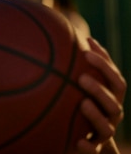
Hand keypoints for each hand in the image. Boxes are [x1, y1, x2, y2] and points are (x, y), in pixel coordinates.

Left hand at [77, 38, 125, 152]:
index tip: (86, 51)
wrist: (84, 138)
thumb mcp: (81, 86)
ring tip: (82, 103)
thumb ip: (75, 65)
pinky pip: (94, 150)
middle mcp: (112, 114)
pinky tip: (79, 141)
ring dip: (96, 114)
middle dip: (100, 89)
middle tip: (82, 78)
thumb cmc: (81, 104)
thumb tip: (61, 34)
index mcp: (112, 96)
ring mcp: (105, 132)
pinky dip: (88, 146)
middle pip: (113, 102)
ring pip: (107, 126)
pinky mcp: (95, 149)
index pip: (115, 79)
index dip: (105, 64)